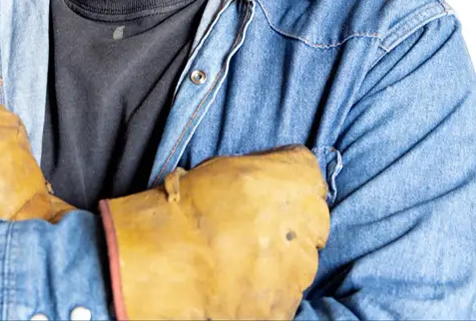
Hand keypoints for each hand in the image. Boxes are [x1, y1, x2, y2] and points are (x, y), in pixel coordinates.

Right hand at [99, 145, 329, 319]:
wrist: (163, 261)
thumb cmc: (184, 208)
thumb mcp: (221, 169)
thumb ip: (258, 170)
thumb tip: (272, 172)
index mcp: (288, 183)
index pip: (311, 173)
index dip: (291, 180)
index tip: (276, 187)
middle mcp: (302, 224)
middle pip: (312, 217)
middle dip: (291, 220)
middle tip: (255, 225)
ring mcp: (297, 270)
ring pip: (302, 258)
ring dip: (281, 256)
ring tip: (241, 255)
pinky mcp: (283, 306)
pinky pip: (285, 293)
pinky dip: (268, 288)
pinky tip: (237, 279)